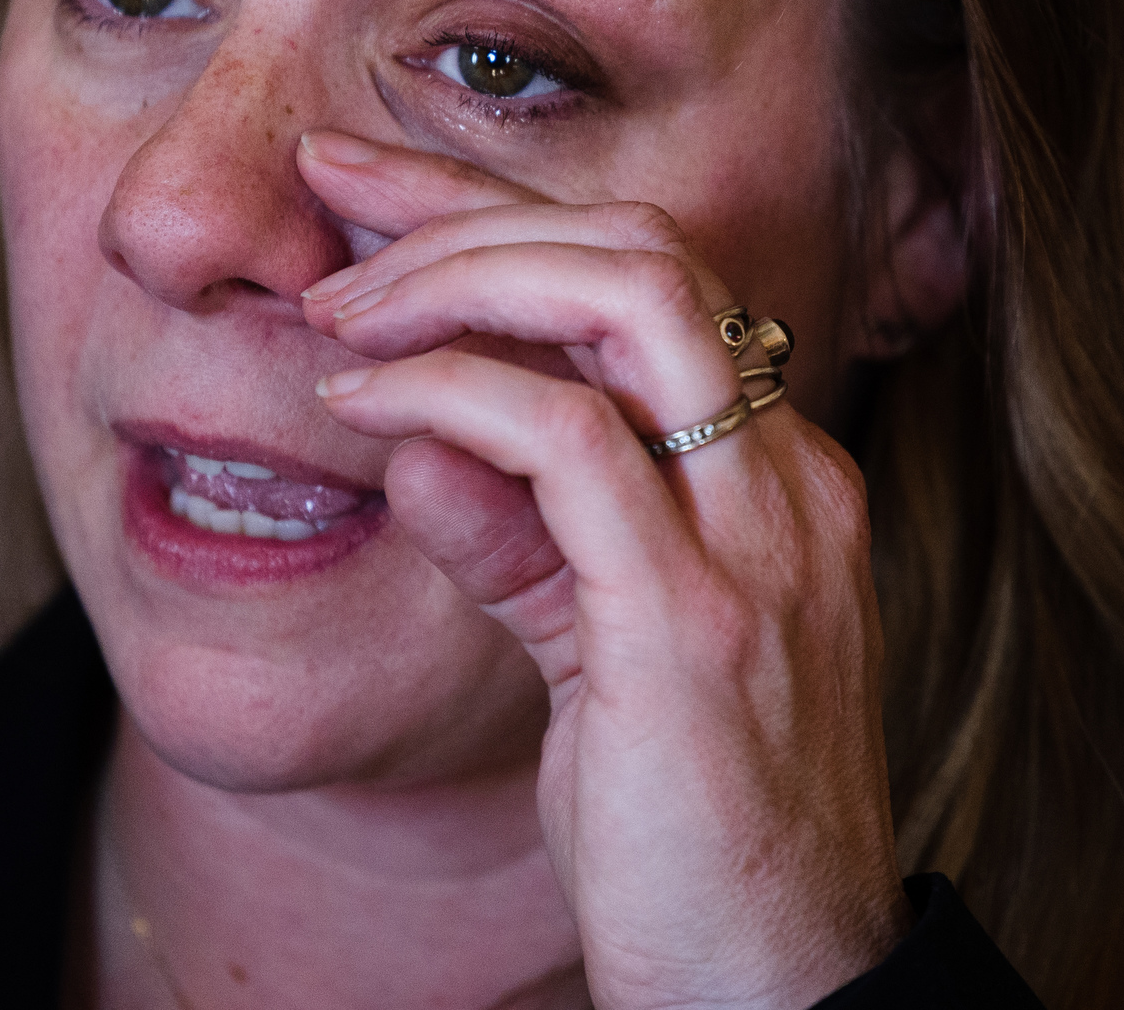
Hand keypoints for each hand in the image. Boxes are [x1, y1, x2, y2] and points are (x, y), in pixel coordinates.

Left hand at [294, 130, 909, 1008]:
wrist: (780, 995)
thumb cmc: (694, 846)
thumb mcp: (602, 670)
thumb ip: (526, 549)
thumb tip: (420, 438)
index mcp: (786, 484)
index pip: (660, 282)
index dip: (512, 215)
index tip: (379, 194)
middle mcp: (791, 484)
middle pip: (647, 253)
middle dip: (474, 200)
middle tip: (332, 195)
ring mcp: (758, 543)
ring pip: (624, 301)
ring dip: (456, 273)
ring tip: (337, 308)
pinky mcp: (690, 620)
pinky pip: (564, 441)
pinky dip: (446, 391)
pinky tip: (360, 404)